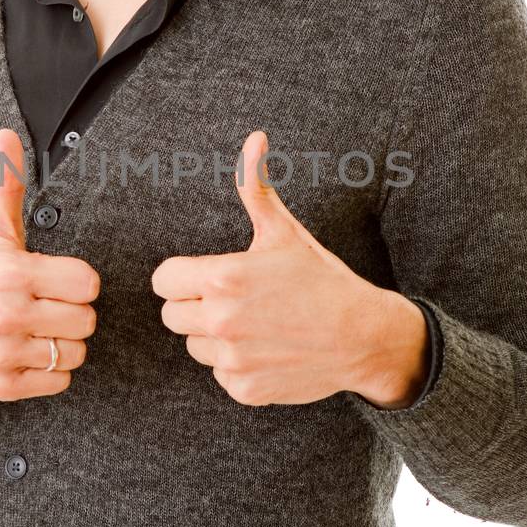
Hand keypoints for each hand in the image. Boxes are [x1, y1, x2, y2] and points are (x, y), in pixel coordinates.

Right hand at [0, 128, 99, 399]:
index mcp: (11, 273)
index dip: (76, 281)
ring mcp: (3, 352)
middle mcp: (6, 314)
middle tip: (45, 306)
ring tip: (36, 330)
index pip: (88, 283)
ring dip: (63, 344)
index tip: (53, 280)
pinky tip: (26, 353)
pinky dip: (50, 371)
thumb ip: (6, 186)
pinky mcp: (3, 384)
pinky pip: (60, 381)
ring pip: (76, 352)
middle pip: (87, 320)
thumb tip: (5, 134)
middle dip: (72, 313)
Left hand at [150, 130, 429, 407]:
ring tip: (255, 323)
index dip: (182, 276)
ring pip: (194, 346)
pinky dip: (236, 365)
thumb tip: (254, 138)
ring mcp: (231, 359)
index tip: (205, 276)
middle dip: (195, 305)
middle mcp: (220, 321)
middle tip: (232, 299)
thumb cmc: (321, 279)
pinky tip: (267, 348)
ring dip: (214, 336)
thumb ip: (255, 186)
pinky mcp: (244, 389)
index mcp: (221, 277)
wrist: (363, 336)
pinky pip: (219, 374)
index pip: (162, 280)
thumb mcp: (285, 231)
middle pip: (171, 315)